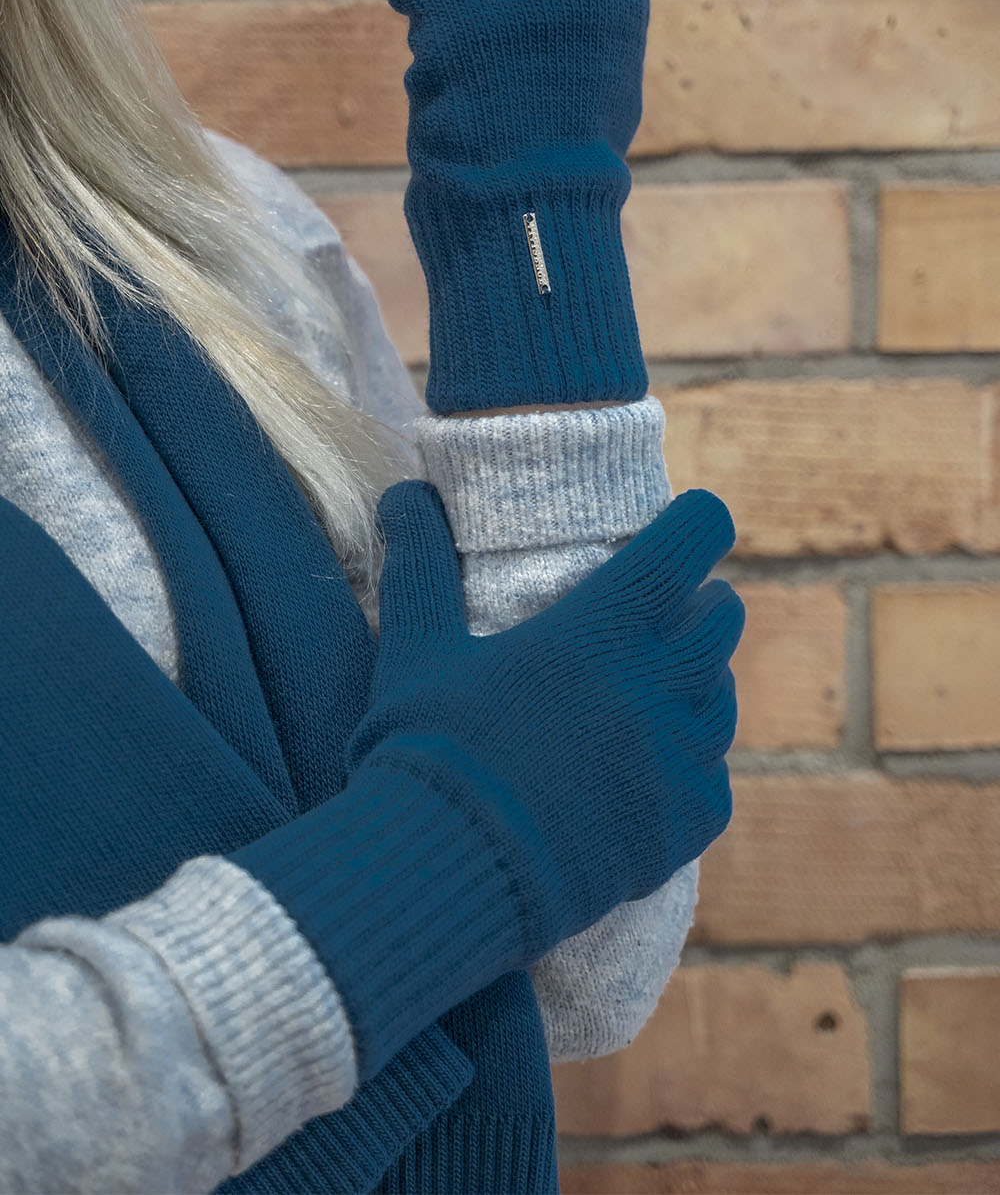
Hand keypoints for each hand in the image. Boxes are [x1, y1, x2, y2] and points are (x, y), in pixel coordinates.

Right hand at [345, 479, 743, 960]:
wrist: (447, 874)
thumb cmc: (428, 750)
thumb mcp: (416, 648)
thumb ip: (422, 565)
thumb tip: (404, 491)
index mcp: (605, 624)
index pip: (694, 540)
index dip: (697, 523)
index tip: (686, 523)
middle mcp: (661, 682)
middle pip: (722, 619)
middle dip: (699, 605)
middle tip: (666, 608)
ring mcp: (681, 756)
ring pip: (721, 698)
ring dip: (696, 683)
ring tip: (653, 691)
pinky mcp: (687, 824)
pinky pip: (712, 778)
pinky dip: (687, 767)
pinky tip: (646, 774)